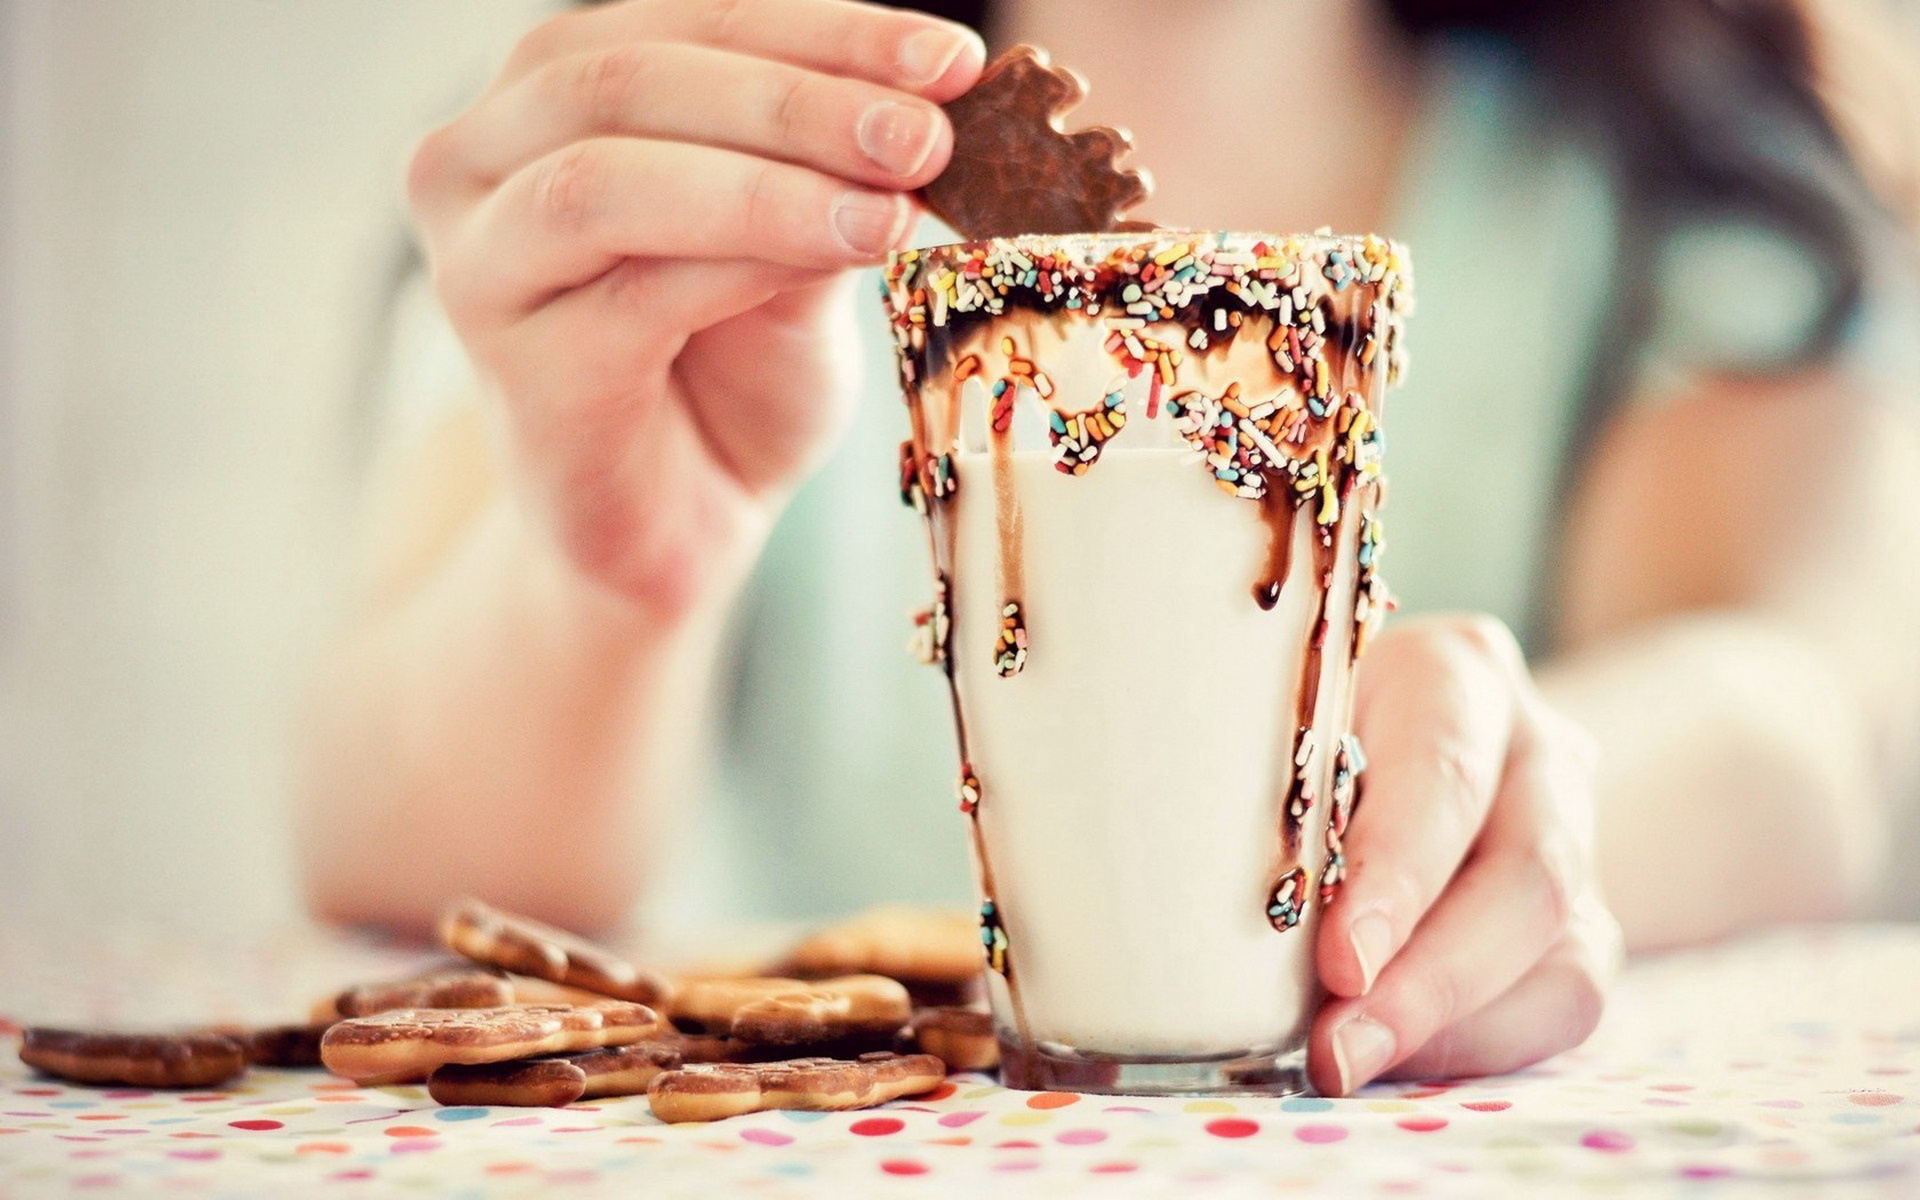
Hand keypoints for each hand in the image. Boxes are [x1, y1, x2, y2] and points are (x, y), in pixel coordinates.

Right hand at [406, 0, 984, 611]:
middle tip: (924, 134)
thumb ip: (825, 170)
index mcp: (546, 98)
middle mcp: (478, 161)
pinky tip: (841, 258)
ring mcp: (478, 268)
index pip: (682, 23)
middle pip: (629, 79)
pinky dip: (746, 263)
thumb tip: (923, 98)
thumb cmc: (730, 373)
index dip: (824, 31)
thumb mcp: (797, 246)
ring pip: (608, 178)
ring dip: (769, 182)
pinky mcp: (516, 372)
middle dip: (797, 99)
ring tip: (892, 206)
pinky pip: (633, 292)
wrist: (681, 525)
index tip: (954, 61)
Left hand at [1310, 614, 1623, 1093]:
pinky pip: (1559, 1005)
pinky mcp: (1584, 925)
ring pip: (1561, 952)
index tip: (1341, 960)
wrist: (1384, 744)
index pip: (1445, 773)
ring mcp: (1577, 841)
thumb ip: (1266, 799)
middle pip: (1529, 873)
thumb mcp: (1277, 732)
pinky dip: (1472, 1048)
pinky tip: (1393, 1063)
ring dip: (1450, 1027)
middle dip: (1430, 978)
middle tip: (1336, 1046)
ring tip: (1350, 1065)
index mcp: (1457, 675)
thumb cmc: (1298, 737)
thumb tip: (1218, 926)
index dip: (1398, 874)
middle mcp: (1538, 751)